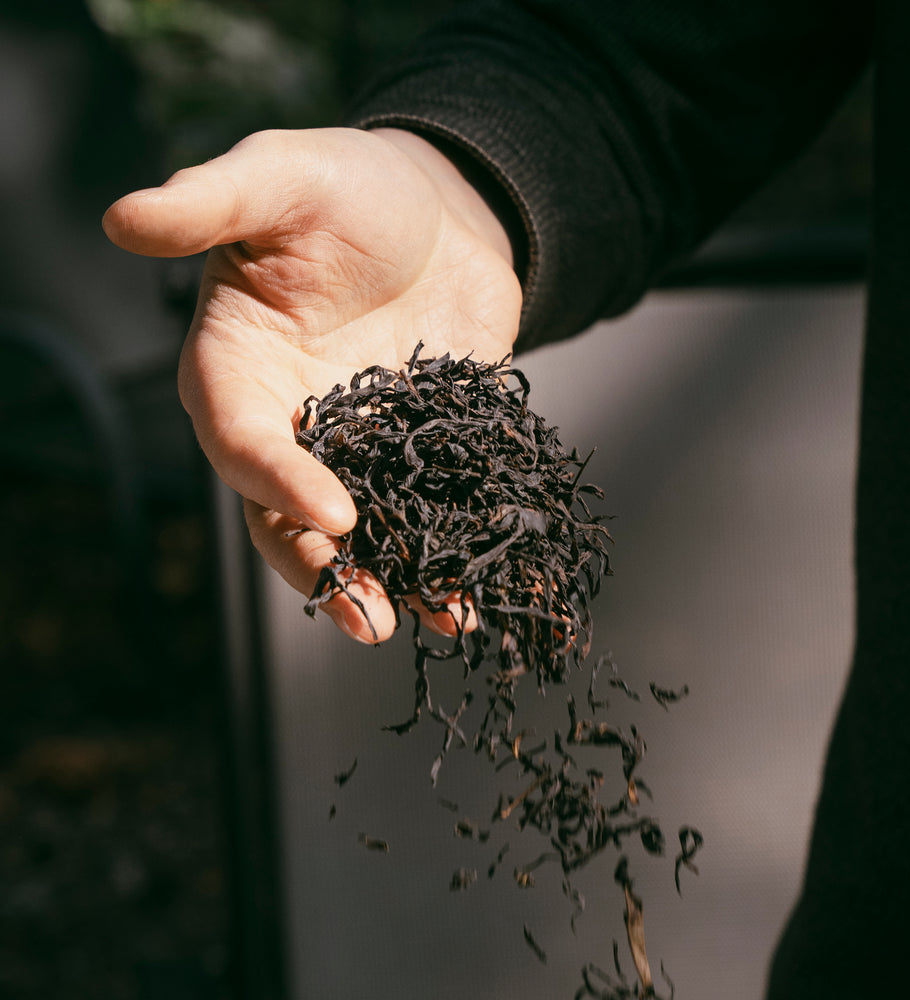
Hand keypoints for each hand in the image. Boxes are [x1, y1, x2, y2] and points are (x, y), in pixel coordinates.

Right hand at [103, 127, 521, 641]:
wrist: (440, 208)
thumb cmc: (347, 185)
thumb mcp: (280, 177)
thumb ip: (210, 202)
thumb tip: (122, 218)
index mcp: (239, 368)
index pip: (240, 441)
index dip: (278, 481)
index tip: (336, 512)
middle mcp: (293, 419)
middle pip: (288, 513)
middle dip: (325, 569)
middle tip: (367, 619)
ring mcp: (360, 441)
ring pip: (361, 528)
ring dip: (393, 578)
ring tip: (438, 619)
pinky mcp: (420, 446)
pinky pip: (429, 506)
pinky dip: (451, 546)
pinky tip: (478, 587)